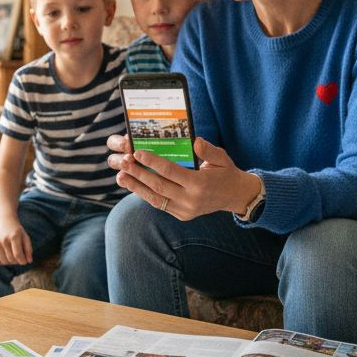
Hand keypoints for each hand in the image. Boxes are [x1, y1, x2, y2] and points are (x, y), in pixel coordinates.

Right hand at [0, 219, 32, 265]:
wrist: (4, 221)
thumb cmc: (17, 231)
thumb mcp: (25, 237)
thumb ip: (28, 249)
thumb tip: (29, 261)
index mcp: (14, 236)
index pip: (18, 255)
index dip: (22, 261)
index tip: (24, 262)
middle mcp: (4, 240)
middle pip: (11, 259)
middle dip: (17, 261)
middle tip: (19, 257)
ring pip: (4, 261)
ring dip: (10, 262)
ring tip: (12, 256)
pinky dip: (1, 262)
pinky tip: (5, 257)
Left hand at [108, 136, 258, 220]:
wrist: (235, 196)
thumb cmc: (226, 172)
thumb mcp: (221, 158)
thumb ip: (207, 150)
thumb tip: (194, 140)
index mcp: (200, 184)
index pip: (171, 172)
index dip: (153, 162)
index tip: (138, 153)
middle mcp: (191, 200)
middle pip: (158, 186)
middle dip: (139, 174)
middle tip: (123, 163)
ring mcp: (185, 210)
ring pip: (155, 198)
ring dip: (136, 187)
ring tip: (120, 176)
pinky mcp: (181, 215)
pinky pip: (159, 204)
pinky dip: (145, 194)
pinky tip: (133, 185)